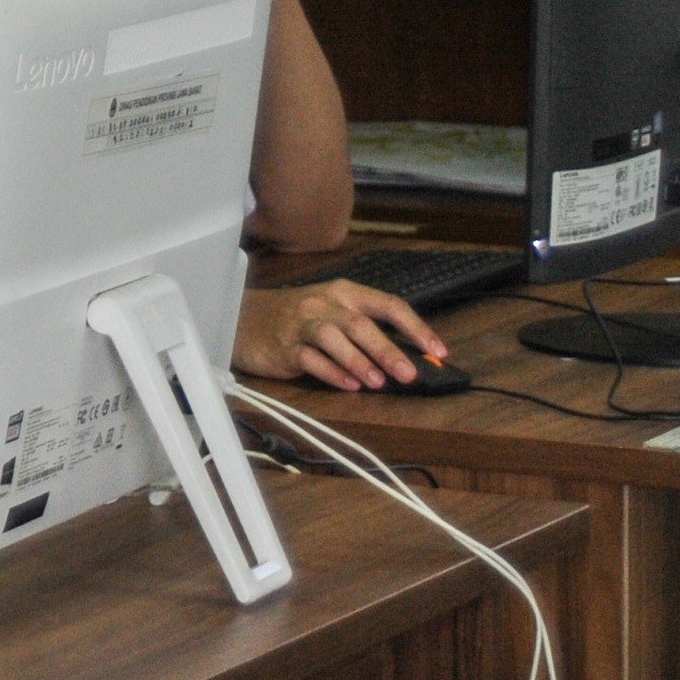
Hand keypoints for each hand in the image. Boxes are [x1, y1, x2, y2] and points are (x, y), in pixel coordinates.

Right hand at [232, 278, 443, 391]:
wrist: (241, 317)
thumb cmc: (295, 316)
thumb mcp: (332, 310)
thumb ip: (365, 329)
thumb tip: (407, 357)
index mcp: (344, 292)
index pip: (388, 304)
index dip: (417, 328)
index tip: (438, 351)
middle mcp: (324, 304)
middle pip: (360, 324)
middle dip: (389, 350)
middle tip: (410, 374)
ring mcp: (301, 325)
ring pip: (334, 338)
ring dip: (359, 361)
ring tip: (379, 383)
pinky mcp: (283, 347)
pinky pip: (310, 359)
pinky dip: (331, 373)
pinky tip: (349, 386)